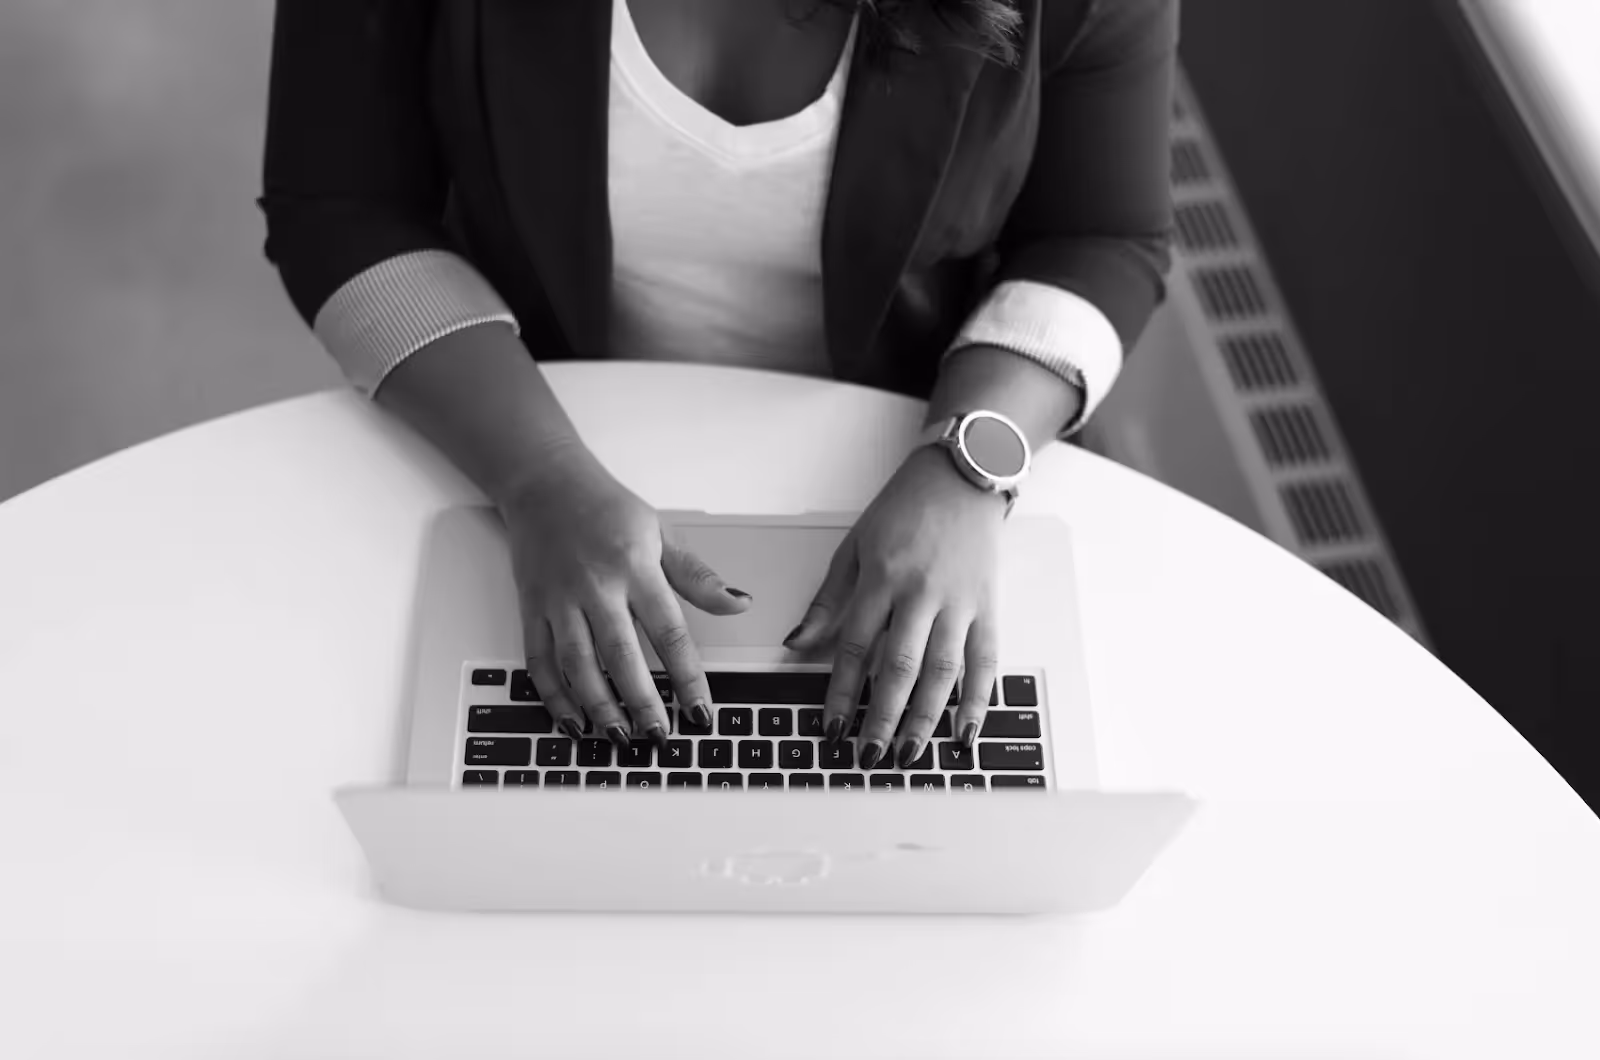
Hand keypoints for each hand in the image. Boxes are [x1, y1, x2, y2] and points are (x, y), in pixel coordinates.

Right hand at [499, 445, 750, 751]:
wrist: (543, 483)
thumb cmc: (605, 508)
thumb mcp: (661, 532)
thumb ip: (698, 576)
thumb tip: (740, 603)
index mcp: (634, 568)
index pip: (668, 631)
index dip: (687, 676)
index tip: (700, 710)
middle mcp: (595, 586)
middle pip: (621, 654)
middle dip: (641, 701)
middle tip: (659, 736)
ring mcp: (559, 600)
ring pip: (577, 664)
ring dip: (597, 706)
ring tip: (619, 736)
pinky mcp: (531, 608)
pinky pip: (539, 660)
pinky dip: (553, 695)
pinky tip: (572, 720)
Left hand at [783, 444, 1004, 768]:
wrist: (962, 477)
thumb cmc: (905, 508)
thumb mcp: (853, 546)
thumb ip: (828, 601)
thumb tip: (796, 643)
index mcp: (882, 576)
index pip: (856, 647)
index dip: (842, 693)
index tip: (833, 728)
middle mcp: (922, 592)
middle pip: (900, 667)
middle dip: (883, 717)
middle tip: (870, 755)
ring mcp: (960, 601)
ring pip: (943, 670)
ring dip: (926, 718)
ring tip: (910, 753)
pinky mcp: (989, 605)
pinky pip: (986, 661)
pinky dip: (979, 699)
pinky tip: (967, 731)